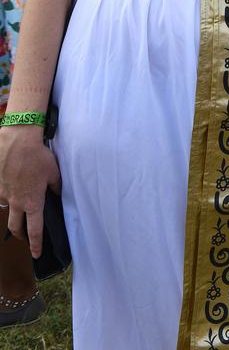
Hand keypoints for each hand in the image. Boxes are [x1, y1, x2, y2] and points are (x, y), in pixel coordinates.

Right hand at [0, 126, 60, 257]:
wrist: (18, 141)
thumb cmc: (39, 156)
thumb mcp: (54, 172)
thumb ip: (55, 187)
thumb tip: (56, 194)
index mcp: (33, 202)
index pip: (35, 230)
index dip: (36, 244)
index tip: (36, 253)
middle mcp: (16, 202)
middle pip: (16, 227)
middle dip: (21, 234)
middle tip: (25, 236)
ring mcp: (4, 194)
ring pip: (6, 210)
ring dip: (12, 213)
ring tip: (18, 210)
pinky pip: (0, 195)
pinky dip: (6, 195)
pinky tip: (11, 187)